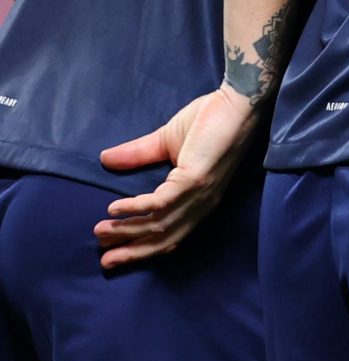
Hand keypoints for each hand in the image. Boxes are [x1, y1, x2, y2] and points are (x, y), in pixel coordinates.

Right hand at [94, 88, 260, 270]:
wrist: (234, 102)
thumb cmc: (208, 120)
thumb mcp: (166, 141)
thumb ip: (138, 154)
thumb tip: (105, 160)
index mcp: (198, 199)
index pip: (170, 234)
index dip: (143, 247)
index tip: (114, 254)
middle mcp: (201, 203)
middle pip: (164, 238)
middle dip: (133, 251)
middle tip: (104, 258)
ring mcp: (199, 193)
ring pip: (159, 225)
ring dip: (128, 231)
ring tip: (101, 232)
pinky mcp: (195, 180)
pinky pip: (161, 203)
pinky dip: (137, 209)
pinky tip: (115, 209)